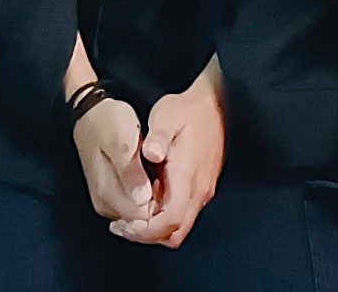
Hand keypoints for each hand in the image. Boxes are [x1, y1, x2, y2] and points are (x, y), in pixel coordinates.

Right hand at [69, 98, 155, 232]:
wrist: (91, 115)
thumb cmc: (107, 123)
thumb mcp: (121, 140)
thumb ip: (131, 171)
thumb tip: (142, 199)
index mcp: (108, 193)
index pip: (143, 221)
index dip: (162, 204)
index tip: (165, 179)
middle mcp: (107, 206)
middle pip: (144, 222)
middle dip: (160, 202)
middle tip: (161, 172)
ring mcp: (109, 204)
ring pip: (142, 215)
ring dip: (155, 199)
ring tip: (156, 171)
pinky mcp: (112, 198)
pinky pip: (137, 207)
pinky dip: (149, 195)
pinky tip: (151, 176)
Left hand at [125, 76, 227, 245]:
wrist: (216, 102)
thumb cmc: (189, 109)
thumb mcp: (167, 115)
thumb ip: (158, 136)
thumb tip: (150, 153)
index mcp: (188, 176)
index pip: (171, 221)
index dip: (146, 230)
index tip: (124, 224)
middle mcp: (199, 189)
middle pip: (175, 232)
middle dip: (147, 235)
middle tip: (122, 225)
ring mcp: (202, 190)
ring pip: (179, 227)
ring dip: (154, 227)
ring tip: (130, 214)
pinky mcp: (201, 187)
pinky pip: (182, 214)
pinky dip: (162, 217)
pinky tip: (146, 199)